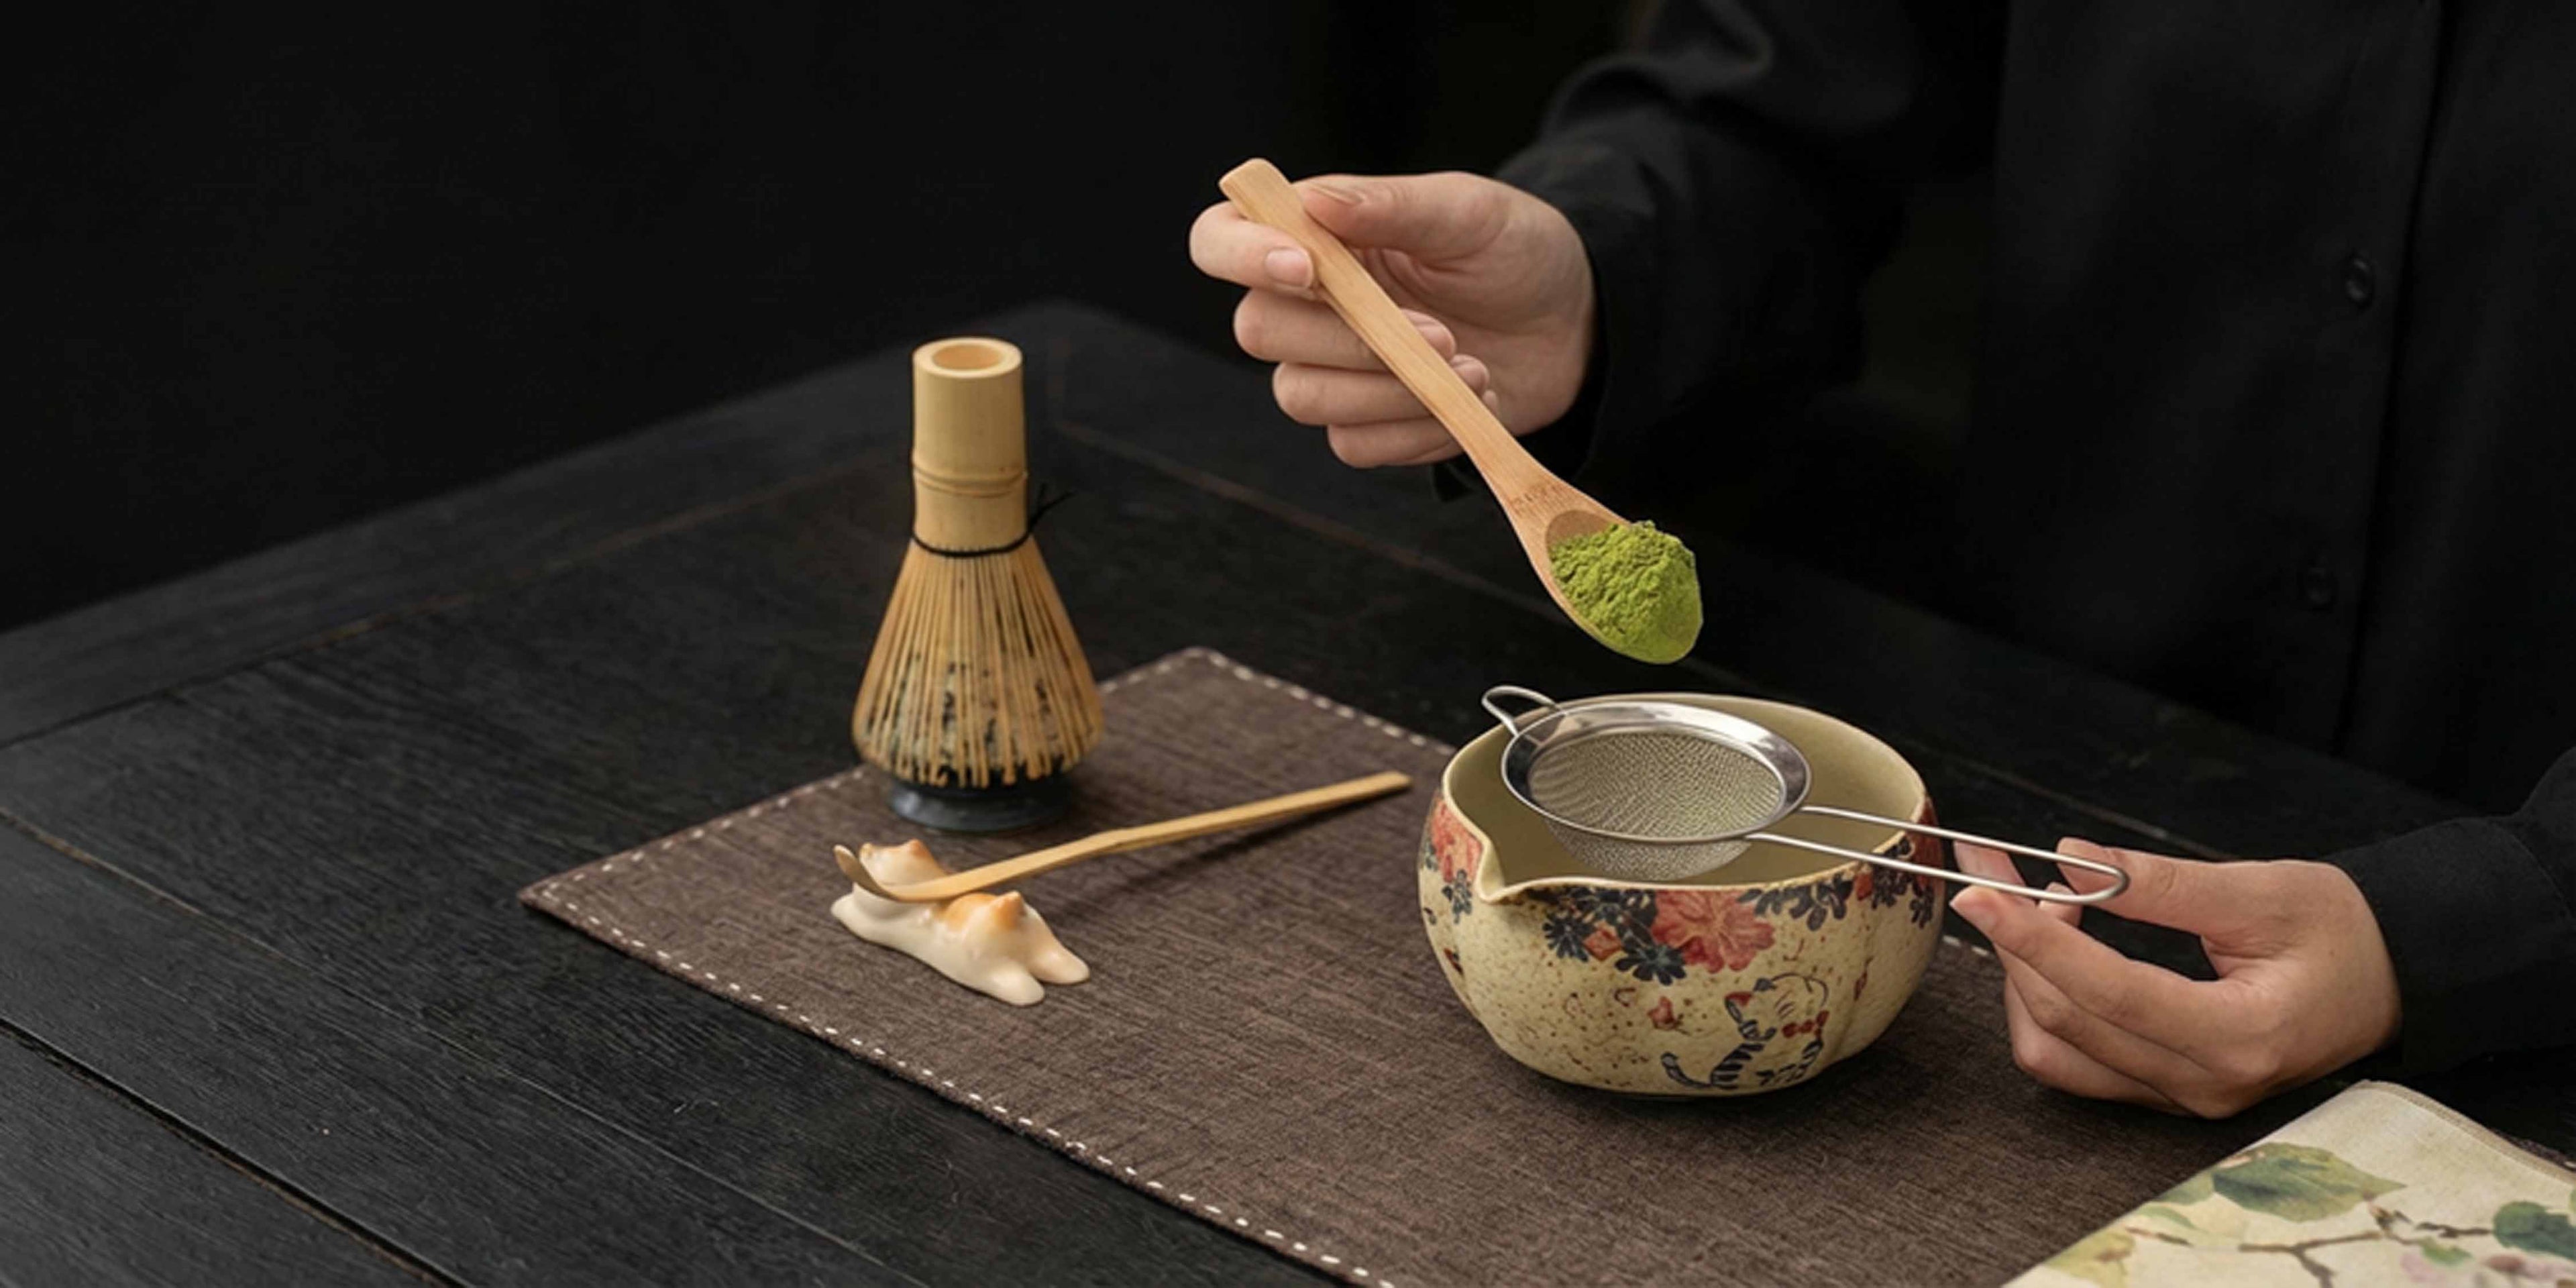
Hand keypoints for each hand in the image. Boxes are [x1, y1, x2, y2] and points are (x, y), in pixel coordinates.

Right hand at [1188, 170, 1594, 466]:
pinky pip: (1355, 445)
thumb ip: (1389, 204)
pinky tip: (1471, 400)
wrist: (1574, 323)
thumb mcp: (1466, 212)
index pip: (1220, 240)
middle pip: (1258, 331)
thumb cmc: (1512, 251)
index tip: (1306, 268)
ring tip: (1471, 367)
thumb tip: (1313, 202)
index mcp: (1314, 236)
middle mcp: (1306, 305)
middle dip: (1347, 339)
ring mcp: (1331, 370)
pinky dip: (1416, 430)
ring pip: (1302, 398)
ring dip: (1389, 391)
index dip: (1240, 256)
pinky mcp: (1368, 424)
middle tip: (1440, 331)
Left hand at [1949, 839, 2400, 1117]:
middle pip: (2067, 1020)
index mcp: (2240, 1038)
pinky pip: (2077, 1060)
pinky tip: (2053, 942)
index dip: (2033, 939)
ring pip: (2057, 1051)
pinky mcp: (2167, 1089)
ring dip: (2024, 973)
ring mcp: (2183, 1096)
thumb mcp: (2263, 891)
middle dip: (2016, 940)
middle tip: (1994, 868)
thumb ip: (2162, 883)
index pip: (2107, 993)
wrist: (2395, 977)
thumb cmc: (2345, 932)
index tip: (1980, 891)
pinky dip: (2047, 999)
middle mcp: (2205, 1084)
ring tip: (2029, 900)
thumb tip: (2072, 858)